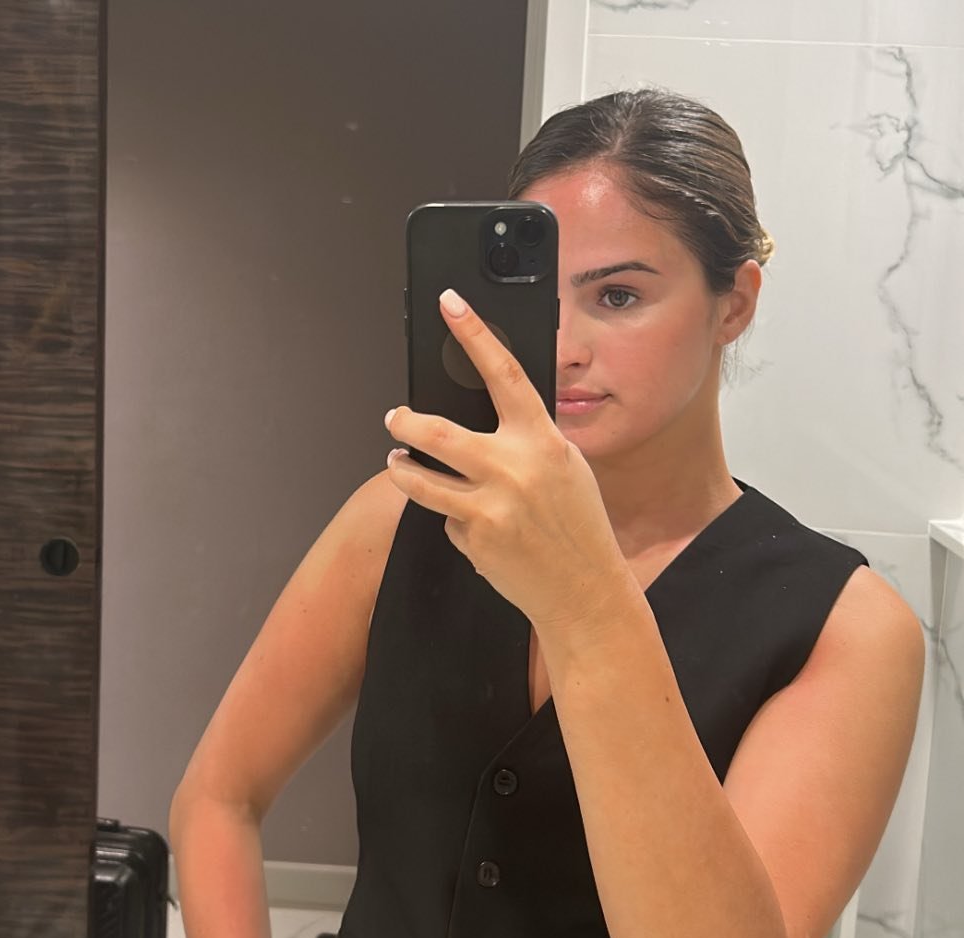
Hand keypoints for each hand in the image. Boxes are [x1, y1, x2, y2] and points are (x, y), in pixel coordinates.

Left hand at [384, 288, 628, 630]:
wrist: (584, 590)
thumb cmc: (579, 527)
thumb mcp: (567, 469)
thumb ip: (530, 441)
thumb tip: (490, 417)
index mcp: (543, 441)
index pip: (502, 373)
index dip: (475, 334)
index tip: (451, 304)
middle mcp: (514, 469)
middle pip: (435, 432)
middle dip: (403, 422)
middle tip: (395, 418)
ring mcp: (489, 506)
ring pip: (419, 479)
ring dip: (401, 469)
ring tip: (399, 463)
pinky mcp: (472, 539)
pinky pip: (444, 517)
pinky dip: (451, 517)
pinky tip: (475, 527)